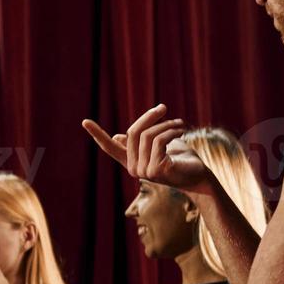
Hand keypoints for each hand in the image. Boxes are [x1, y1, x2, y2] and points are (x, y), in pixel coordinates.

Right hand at [82, 104, 213, 192]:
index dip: (97, 134)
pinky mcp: (156, 170)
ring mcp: (144, 172)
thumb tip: (118, 136)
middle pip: (133, 133)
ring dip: (166, 124)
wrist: (198, 176)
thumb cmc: (179, 158)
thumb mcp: (158, 146)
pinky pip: (159, 141)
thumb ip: (140, 141)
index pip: (110, 147)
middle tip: (163, 108)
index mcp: (131, 162)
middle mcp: (133, 169)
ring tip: (179, 124)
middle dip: (149, 117)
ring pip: (148, 135)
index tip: (84, 121)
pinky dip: (171, 131)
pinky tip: (181, 131)